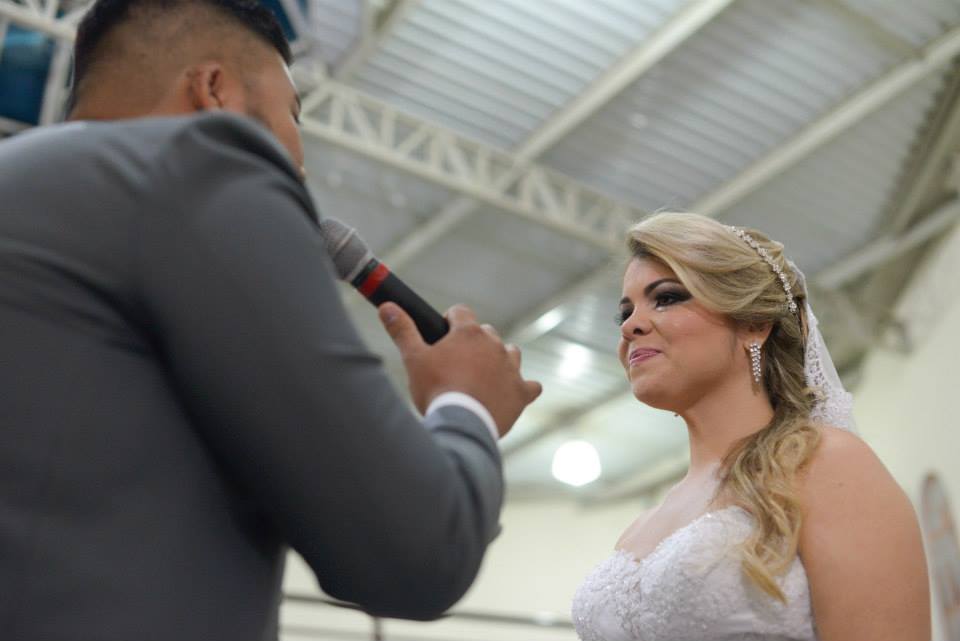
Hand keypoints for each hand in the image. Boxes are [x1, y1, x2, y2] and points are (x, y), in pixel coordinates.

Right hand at [378, 303, 541, 437]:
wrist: (461, 424)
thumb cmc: (436, 390)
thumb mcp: (414, 359)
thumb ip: (402, 331)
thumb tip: (387, 307)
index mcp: (468, 332)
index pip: (460, 311)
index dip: (450, 320)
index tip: (442, 333)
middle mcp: (494, 344)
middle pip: (486, 332)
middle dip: (474, 342)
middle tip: (457, 362)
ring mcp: (511, 368)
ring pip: (510, 352)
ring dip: (499, 358)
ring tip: (483, 375)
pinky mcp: (521, 392)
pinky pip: (531, 386)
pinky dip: (523, 388)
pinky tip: (514, 393)